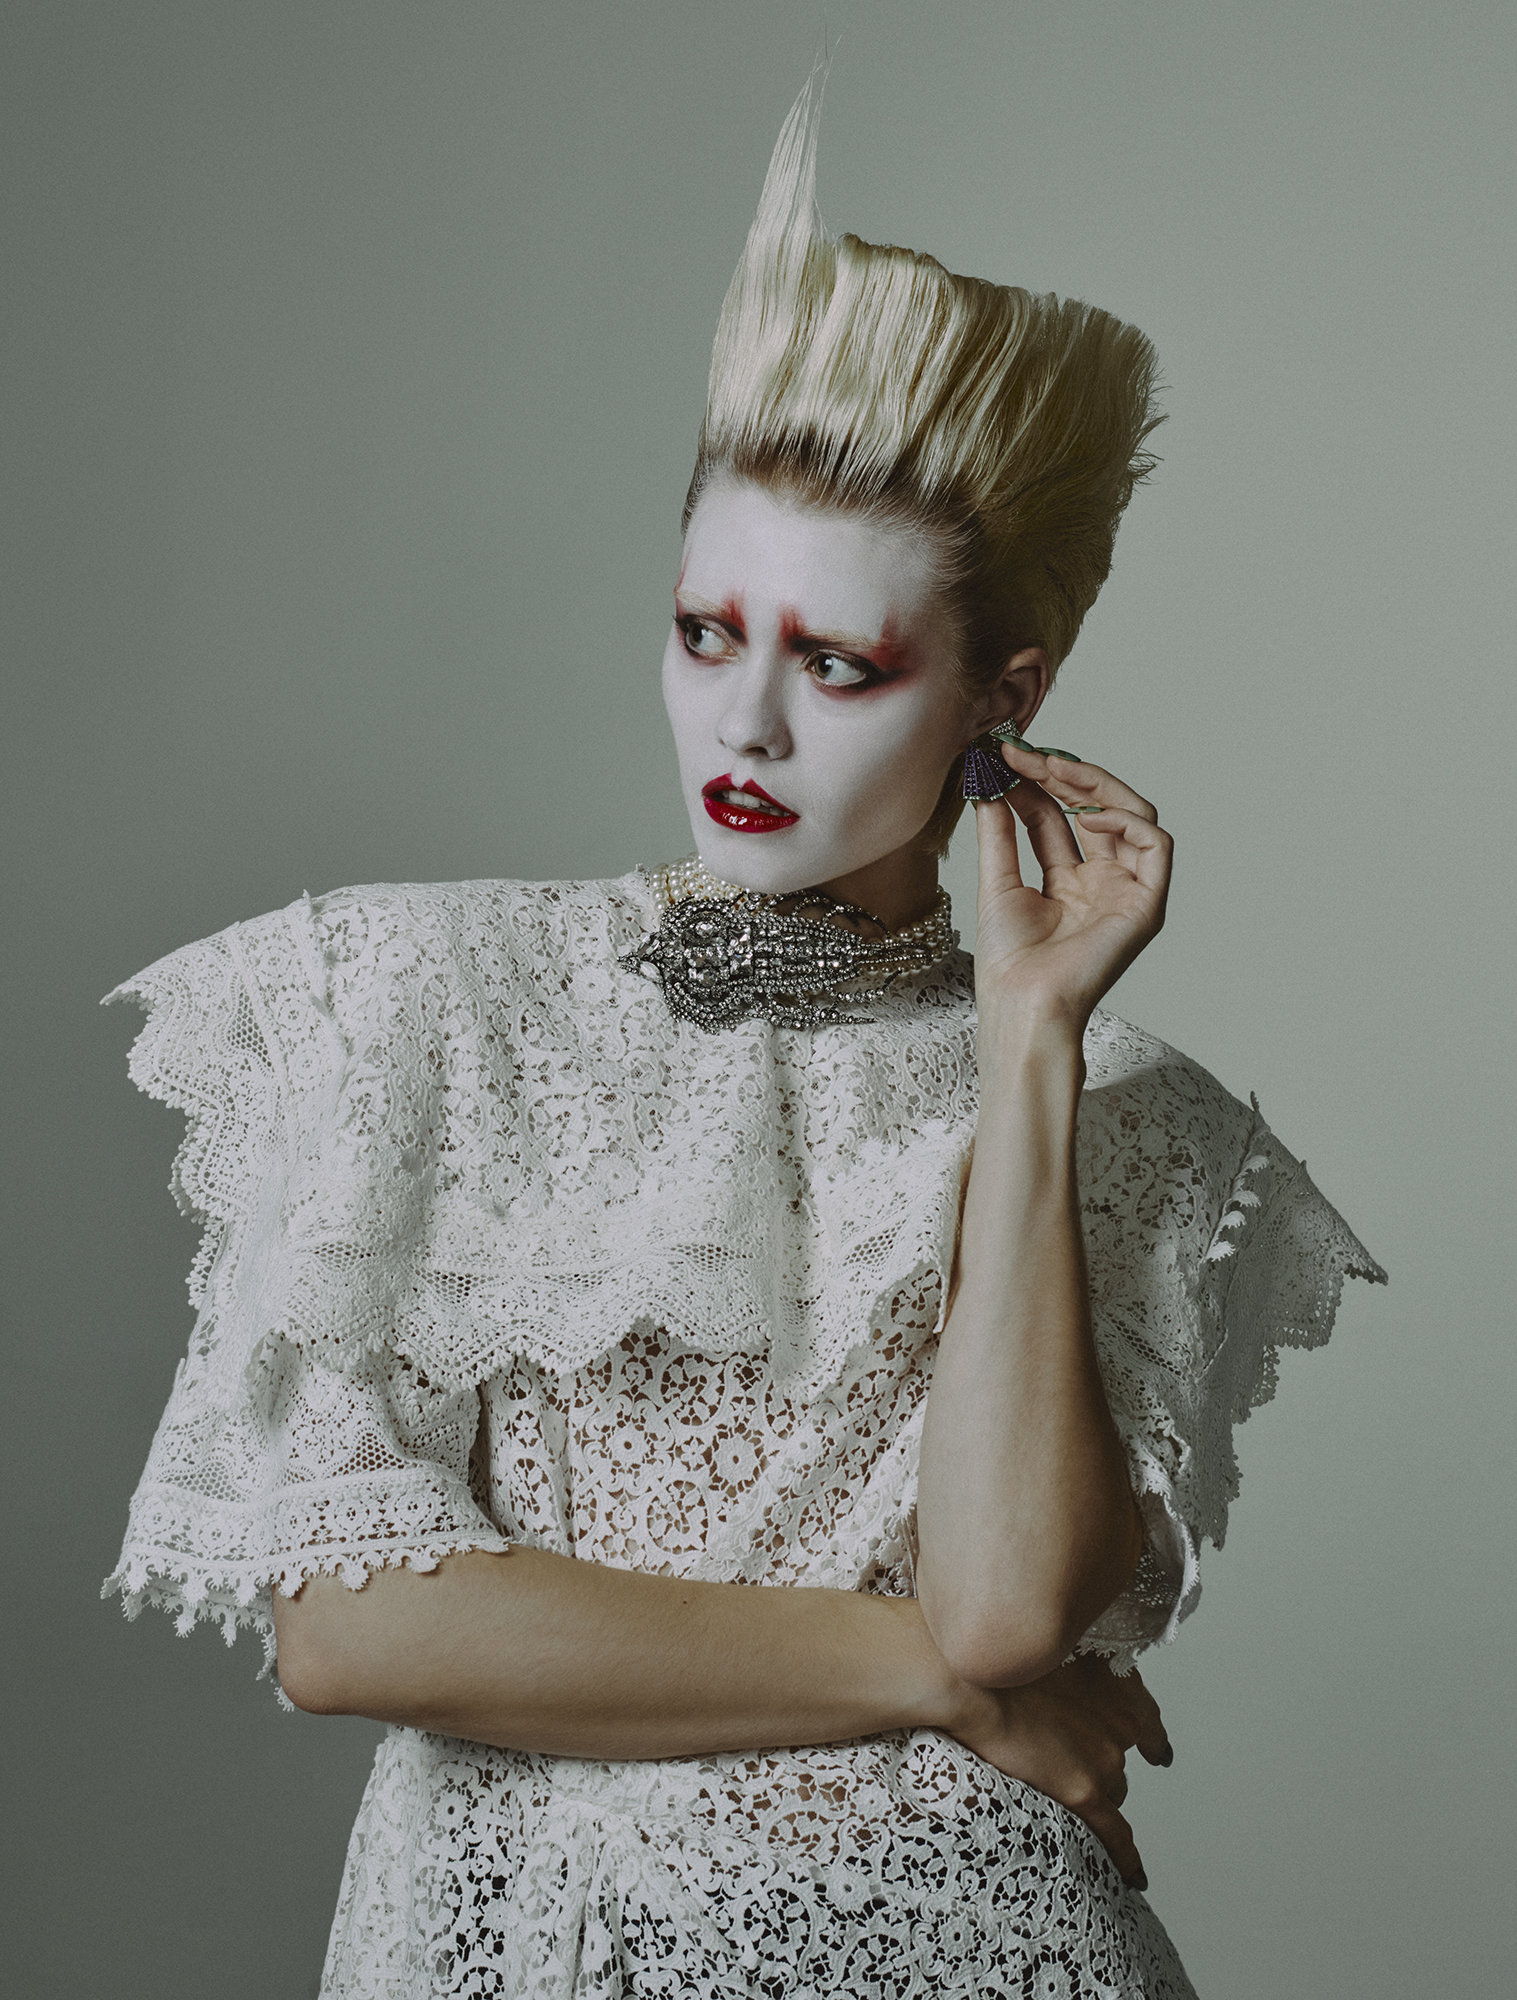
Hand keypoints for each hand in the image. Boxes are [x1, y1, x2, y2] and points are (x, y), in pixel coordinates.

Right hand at [945, 1653, 1171, 1887]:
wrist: (974, 1681)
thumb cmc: (1002, 1664)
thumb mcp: (1051, 1652)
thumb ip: (1073, 1673)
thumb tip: (1068, 1689)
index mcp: (1117, 1686)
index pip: (1146, 1721)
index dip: (1150, 1740)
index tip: (1155, 1752)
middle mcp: (1120, 1724)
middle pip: (1119, 1759)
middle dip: (1097, 1763)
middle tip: (1063, 1760)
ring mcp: (1104, 1760)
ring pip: (1112, 1791)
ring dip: (1092, 1793)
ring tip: (1059, 1792)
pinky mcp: (1083, 1792)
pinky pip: (1114, 1833)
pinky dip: (1126, 1857)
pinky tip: (1133, 1874)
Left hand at [973, 746, 1171, 1031]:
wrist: (1022, 1002)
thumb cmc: (1009, 961)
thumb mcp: (998, 881)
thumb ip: (999, 832)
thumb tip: (988, 782)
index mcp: (1067, 881)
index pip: (1058, 816)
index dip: (1036, 782)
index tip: (1005, 756)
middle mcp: (1100, 882)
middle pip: (1096, 809)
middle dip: (1064, 775)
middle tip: (1027, 753)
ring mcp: (1125, 892)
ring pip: (1133, 816)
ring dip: (1095, 786)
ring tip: (1053, 769)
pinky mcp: (1147, 905)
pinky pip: (1157, 847)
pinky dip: (1127, 821)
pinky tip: (1089, 814)